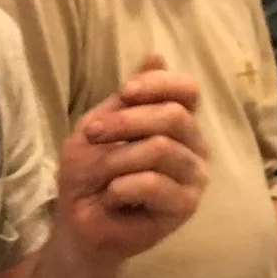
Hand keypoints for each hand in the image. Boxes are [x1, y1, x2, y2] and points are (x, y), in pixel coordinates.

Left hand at [56, 55, 207, 265]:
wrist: (81, 223)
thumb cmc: (90, 175)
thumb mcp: (101, 126)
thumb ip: (127, 98)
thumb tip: (156, 55)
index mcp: (177, 122)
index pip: (187, 90)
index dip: (157, 84)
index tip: (123, 92)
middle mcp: (194, 146)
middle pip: (174, 116)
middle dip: (125, 122)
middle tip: (90, 135)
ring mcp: (195, 176)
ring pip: (161, 149)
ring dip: (117, 159)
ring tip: (100, 176)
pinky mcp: (187, 206)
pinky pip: (155, 184)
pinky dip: (122, 187)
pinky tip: (113, 196)